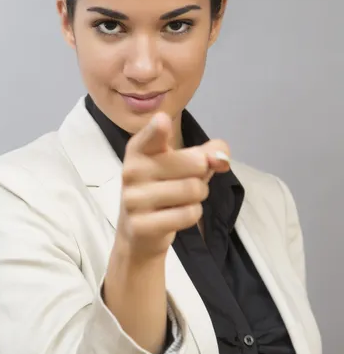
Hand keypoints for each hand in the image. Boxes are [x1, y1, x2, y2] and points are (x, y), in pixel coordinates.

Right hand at [115, 112, 230, 260]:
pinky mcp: (140, 225)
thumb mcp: (185, 165)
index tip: (163, 121)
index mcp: (140, 148)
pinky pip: (188, 214)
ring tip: (181, 200)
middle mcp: (132, 170)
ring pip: (193, 190)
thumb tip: (222, 159)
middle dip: (202, 176)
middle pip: (196, 164)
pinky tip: (175, 216)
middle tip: (185, 183)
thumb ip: (208, 153)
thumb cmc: (164, 188)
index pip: (152, 134)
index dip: (160, 128)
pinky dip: (192, 215)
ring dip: (198, 197)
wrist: (138, 232)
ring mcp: (133, 199)